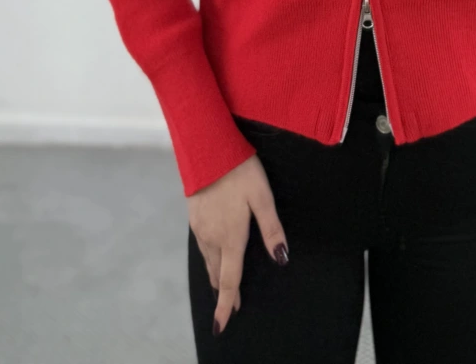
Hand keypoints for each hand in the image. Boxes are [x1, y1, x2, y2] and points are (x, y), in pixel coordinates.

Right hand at [188, 154, 289, 336]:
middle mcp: (212, 238)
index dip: (227, 304)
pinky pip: (202, 246)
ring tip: (222, 285)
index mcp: (230, 237)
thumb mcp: (262, 197)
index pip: (229, 280)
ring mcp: (200, 228)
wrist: (207, 149)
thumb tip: (281, 259)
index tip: (223, 325)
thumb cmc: (240, 171)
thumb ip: (272, 229)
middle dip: (224, 291)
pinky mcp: (193, 217)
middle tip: (231, 305)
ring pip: (208, 260)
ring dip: (216, 275)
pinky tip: (213, 254)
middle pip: (217, 274)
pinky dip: (209, 258)